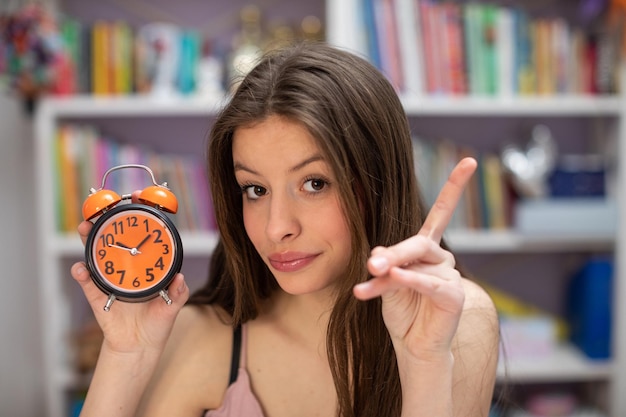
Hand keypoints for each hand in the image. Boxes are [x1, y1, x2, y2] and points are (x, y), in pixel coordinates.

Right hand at [71, 190, 188, 353]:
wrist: (140, 346)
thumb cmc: (157, 322)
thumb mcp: (172, 306)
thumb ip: (178, 293)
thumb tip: (180, 279)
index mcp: (144, 265)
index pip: (140, 235)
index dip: (139, 215)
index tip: (139, 197)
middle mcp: (125, 267)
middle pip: (113, 238)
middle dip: (105, 221)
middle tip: (100, 209)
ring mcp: (109, 279)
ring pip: (95, 254)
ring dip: (88, 240)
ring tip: (84, 229)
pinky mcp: (97, 297)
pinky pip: (87, 283)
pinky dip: (82, 275)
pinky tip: (80, 269)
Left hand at [353, 157, 476, 360]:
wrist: (412, 346)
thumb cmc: (401, 312)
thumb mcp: (385, 283)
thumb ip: (385, 265)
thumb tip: (378, 252)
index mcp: (425, 250)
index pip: (441, 214)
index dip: (454, 188)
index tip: (469, 161)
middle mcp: (440, 259)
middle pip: (416, 243)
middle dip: (392, 253)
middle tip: (371, 263)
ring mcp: (449, 276)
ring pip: (415, 265)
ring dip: (390, 274)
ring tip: (370, 280)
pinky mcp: (453, 296)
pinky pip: (427, 283)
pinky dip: (408, 281)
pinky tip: (392, 279)